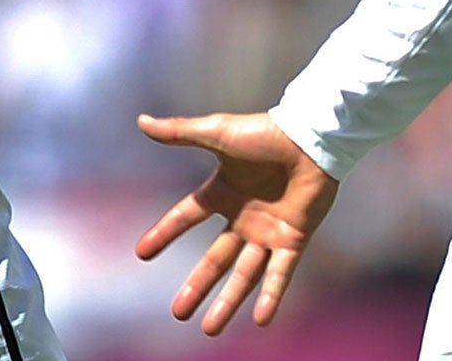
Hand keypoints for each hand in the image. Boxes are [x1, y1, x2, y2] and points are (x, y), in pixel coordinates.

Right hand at [135, 112, 339, 334]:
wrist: (310, 137)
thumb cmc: (264, 132)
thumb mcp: (217, 133)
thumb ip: (180, 132)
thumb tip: (141, 121)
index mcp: (222, 191)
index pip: (186, 215)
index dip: (164, 233)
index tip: (141, 253)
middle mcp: (243, 217)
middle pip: (215, 259)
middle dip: (196, 286)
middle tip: (177, 312)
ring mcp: (267, 232)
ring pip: (244, 275)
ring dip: (228, 302)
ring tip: (209, 329)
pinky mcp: (293, 239)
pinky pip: (280, 274)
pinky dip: (271, 296)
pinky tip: (260, 319)